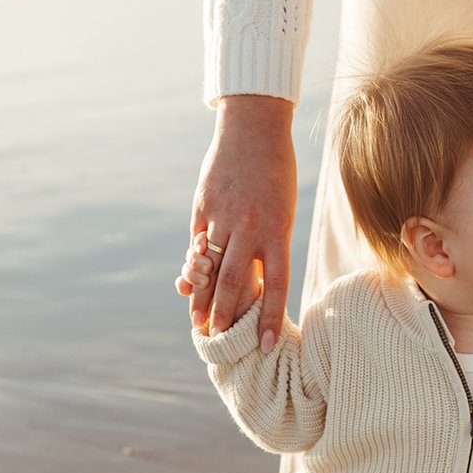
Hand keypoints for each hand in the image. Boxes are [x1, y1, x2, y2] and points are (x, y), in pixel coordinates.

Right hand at [185, 95, 295, 347]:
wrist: (253, 128)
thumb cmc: (276, 174)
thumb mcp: (282, 212)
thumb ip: (267, 246)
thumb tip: (256, 283)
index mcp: (277, 231)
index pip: (276, 285)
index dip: (269, 317)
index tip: (264, 345)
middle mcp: (249, 228)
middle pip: (233, 283)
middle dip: (224, 316)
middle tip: (218, 342)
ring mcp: (222, 217)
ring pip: (209, 267)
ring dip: (202, 299)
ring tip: (198, 324)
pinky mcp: (202, 207)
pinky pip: (196, 244)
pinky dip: (194, 266)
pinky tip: (190, 286)